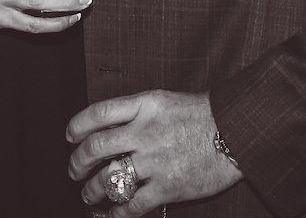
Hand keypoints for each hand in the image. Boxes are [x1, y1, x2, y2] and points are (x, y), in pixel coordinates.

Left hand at [67, 90, 241, 213]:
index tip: (70, 135)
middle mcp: (144, 131)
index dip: (78, 125)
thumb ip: (137, 110)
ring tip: (88, 194)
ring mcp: (155, 160)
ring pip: (109, 178)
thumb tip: (108, 125)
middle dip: (78, 161)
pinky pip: (132, 205)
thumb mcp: (164, 99)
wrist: (235, 131)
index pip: (99, 113)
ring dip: (92, 189)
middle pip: (97, 147)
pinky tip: (109, 215)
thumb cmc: (202, 113)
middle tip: (74, 169)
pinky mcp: (167, 187)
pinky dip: (115, 213)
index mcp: (144, 105)